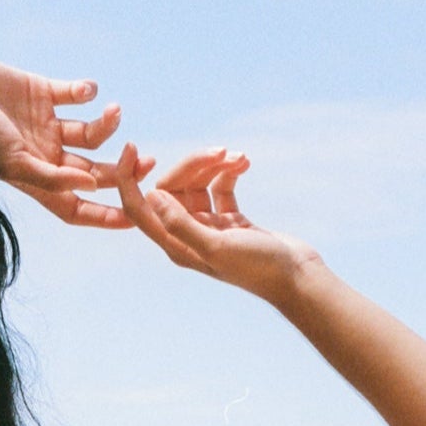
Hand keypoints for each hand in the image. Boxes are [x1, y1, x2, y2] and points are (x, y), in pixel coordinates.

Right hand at [0, 56, 151, 229]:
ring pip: (90, 133)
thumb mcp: (11, 161)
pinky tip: (87, 90)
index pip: (77, 207)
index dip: (105, 215)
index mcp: (37, 179)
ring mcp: (45, 124)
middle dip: (121, 169)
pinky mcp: (42, 93)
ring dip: (108, 125)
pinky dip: (86, 92)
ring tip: (114, 112)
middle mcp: (45, 155)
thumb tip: (89, 189)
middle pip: (93, 171)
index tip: (136, 216)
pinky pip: (73, 94)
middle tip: (146, 160)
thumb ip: (50, 177)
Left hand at [114, 142, 321, 299]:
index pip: (139, 210)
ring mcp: (209, 228)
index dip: (129, 180)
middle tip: (219, 150)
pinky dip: (229, 172)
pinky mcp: (230, 221)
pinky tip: (245, 163)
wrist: (296, 278)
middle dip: (192, 165)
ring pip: (197, 184)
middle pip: (172, 189)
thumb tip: (151, 196)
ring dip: (214, 165)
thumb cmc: (258, 267)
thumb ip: (181, 224)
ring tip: (238, 156)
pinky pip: (219, 187)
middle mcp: (187, 236)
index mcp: (176, 245)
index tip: (133, 148)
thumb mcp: (217, 246)